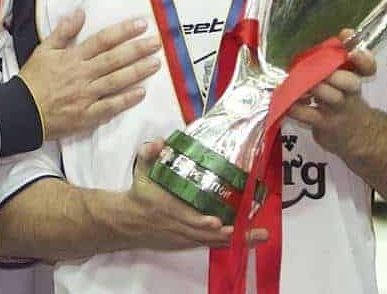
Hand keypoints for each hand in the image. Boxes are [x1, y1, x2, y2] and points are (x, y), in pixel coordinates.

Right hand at [19, 10, 160, 140]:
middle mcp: (82, 75)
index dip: (124, 31)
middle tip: (157, 42)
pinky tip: (141, 92)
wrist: (20, 112)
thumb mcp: (43, 50)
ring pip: (116, 81)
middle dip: (138, 50)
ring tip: (156, 63)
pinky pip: (110, 107)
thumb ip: (63, 32)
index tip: (142, 24)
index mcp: (72, 57)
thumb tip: (80, 12)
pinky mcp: (86, 116)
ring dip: (138, 72)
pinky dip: (126, 100)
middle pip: (115, 60)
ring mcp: (86, 96)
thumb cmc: (32, 80)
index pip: (103, 40)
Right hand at [121, 139, 267, 250]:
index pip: (186, 219)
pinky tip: (247, 240)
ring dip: (235, 240)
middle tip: (250, 231)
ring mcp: (183, 237)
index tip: (216, 221)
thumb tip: (159, 142)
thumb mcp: (141, 173)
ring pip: (211, 241)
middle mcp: (178, 226)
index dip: (201, 222)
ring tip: (258, 236)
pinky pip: (209, 244)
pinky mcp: (186, 243)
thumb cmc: (140, 195)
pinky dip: (226, 243)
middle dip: (228, 234)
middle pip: (205, 234)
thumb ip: (148, 155)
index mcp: (168, 209)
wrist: (128, 222)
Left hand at [288, 36, 375, 157]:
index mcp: (355, 77)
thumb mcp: (346, 76)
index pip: (368, 67)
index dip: (364, 59)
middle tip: (319, 70)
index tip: (354, 52)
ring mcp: (338, 110)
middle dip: (335, 74)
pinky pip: (308, 115)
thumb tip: (344, 32)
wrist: (355, 134)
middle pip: (351, 82)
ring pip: (331, 96)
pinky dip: (296, 107)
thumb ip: (341, 53)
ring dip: (314, 88)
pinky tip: (287, 101)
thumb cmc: (344, 97)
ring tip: (298, 82)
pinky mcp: (324, 124)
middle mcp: (349, 93)